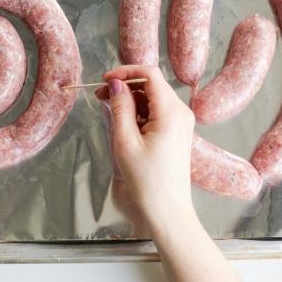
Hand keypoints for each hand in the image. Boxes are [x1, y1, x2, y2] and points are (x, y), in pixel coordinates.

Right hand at [95, 65, 194, 222]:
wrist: (167, 209)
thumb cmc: (147, 180)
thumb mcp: (126, 141)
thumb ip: (121, 108)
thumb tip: (116, 84)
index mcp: (171, 112)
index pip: (150, 74)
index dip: (126, 72)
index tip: (105, 80)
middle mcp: (181, 112)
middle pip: (152, 84)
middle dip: (126, 86)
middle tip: (101, 95)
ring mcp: (181, 122)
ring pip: (153, 97)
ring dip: (131, 99)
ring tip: (108, 108)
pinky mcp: (177, 131)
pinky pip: (157, 111)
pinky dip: (139, 111)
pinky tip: (123, 121)